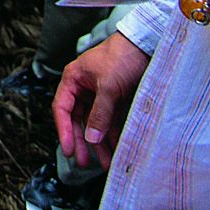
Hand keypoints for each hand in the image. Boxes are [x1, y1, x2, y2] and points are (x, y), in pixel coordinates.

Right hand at [52, 33, 150, 170]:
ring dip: (100, 142)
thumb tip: (91, 138)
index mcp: (74, 80)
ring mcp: (100, 94)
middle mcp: (84, 88)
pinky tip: (117, 149)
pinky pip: (111, 121)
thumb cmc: (122, 58)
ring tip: (106, 162)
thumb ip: (99, 113)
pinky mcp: (117, 99)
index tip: (69, 150)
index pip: (62, 108)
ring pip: (95, 123)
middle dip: (83, 142)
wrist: (147, 46)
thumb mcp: (108, 86)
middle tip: (84, 162)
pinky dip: (113, 135)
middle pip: (78, 120)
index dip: (63, 130)